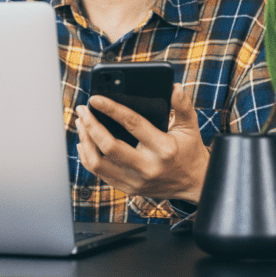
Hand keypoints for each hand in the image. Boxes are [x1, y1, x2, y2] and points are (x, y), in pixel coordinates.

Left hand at [74, 83, 208, 202]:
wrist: (195, 185)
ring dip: (85, 141)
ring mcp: (136, 181)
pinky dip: (87, 157)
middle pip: (108, 146)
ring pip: (98, 163)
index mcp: (163, 148)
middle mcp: (148, 167)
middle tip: (82, 110)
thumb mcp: (190, 127)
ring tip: (81, 124)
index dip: (111, 109)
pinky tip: (84, 142)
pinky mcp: (128, 189)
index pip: (132, 124)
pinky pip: (99, 174)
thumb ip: (182, 106)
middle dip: (90, 125)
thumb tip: (174, 87)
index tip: (95, 98)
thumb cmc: (190, 151)